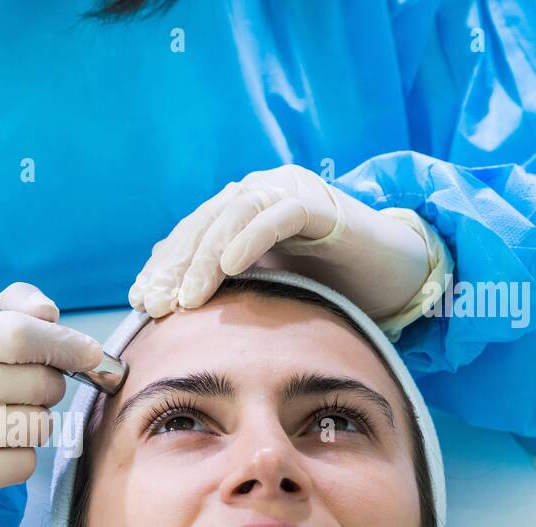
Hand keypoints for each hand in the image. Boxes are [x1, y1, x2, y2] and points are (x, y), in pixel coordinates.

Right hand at [0, 282, 102, 519]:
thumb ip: (13, 313)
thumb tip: (48, 311)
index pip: (18, 333)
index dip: (63, 343)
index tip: (89, 354)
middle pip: (38, 381)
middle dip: (49, 388)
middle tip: (25, 394)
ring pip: (37, 425)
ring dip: (34, 425)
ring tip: (3, 423)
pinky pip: (23, 463)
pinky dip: (18, 460)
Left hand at [128, 164, 447, 333]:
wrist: (394, 274)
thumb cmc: (328, 287)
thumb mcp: (265, 293)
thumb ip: (226, 295)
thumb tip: (174, 324)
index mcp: (237, 214)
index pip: (189, 237)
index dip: (162, 268)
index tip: (141, 302)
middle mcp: (258, 195)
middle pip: (203, 225)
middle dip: (175, 267)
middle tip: (155, 305)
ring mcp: (288, 193)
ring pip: (234, 215)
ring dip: (206, 257)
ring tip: (189, 297)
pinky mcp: (321, 204)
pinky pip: (279, 214)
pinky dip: (251, 237)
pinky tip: (231, 266)